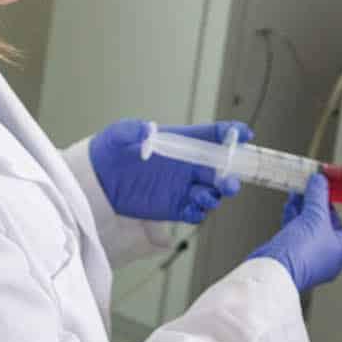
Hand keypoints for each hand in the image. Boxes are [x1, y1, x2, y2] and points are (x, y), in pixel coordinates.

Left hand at [88, 119, 248, 223]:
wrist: (97, 180)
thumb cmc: (109, 151)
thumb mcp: (118, 134)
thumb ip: (132, 130)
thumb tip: (146, 130)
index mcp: (181, 141)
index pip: (212, 135)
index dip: (231, 134)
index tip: (243, 135)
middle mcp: (187, 164)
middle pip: (220, 167)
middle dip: (231, 173)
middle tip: (230, 180)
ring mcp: (182, 186)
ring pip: (212, 191)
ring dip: (216, 195)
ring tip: (206, 196)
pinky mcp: (174, 206)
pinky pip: (195, 211)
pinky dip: (199, 212)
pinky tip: (194, 209)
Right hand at [251, 172, 341, 293]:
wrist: (271, 271)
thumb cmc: (300, 254)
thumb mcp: (314, 217)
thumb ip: (318, 196)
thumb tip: (319, 181)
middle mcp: (329, 252)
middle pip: (334, 221)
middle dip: (327, 201)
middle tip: (325, 183)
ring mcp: (310, 252)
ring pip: (313, 223)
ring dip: (309, 204)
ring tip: (304, 187)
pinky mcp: (293, 250)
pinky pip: (298, 227)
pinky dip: (296, 213)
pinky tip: (292, 201)